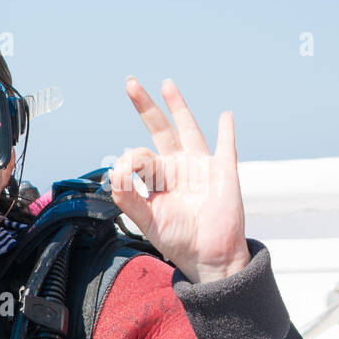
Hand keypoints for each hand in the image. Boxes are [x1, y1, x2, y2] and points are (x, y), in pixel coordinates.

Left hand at [108, 78, 250, 284]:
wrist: (207, 255)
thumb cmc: (177, 239)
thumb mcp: (146, 219)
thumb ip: (128, 198)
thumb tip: (112, 174)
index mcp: (156, 177)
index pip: (138, 156)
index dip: (128, 161)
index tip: (124, 173)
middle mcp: (176, 166)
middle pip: (159, 129)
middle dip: (145, 107)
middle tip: (130, 83)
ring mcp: (200, 166)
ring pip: (188, 129)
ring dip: (178, 106)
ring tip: (167, 84)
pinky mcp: (223, 171)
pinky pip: (226, 146)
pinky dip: (226, 130)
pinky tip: (225, 115)